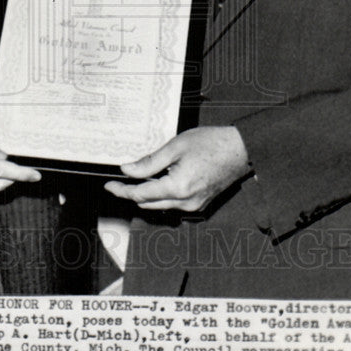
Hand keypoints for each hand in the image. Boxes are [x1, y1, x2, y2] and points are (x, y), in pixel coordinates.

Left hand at [104, 126, 249, 211]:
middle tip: (120, 181)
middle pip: (148, 203)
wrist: (240, 150)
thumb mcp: (175, 147)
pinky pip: (173, 203)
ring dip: (147, 194)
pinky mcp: (200, 204)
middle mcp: (185, 203)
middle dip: (132, 193)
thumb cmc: (212, 144)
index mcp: (177, 188)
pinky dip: (162, 194)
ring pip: (160, 205)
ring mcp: (194, 206)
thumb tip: (128, 170)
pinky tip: (160, 180)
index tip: (110, 186)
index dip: (122, 190)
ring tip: (140, 177)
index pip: (140, 195)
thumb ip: (149, 162)